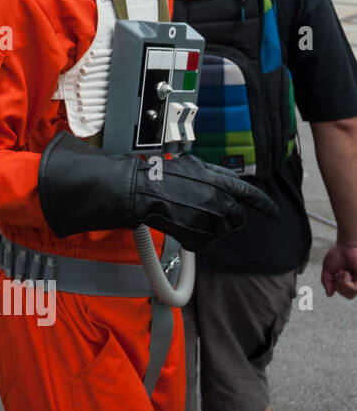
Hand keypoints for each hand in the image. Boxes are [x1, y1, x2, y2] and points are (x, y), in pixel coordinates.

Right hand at [38, 132, 278, 249]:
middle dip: (229, 220)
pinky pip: (204, 245)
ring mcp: (209, 219)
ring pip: (221, 233)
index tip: (272, 212)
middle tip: (212, 217)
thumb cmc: (158, 176)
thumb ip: (214, 175)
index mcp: (220, 181)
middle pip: (237, 218)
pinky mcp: (197, 236)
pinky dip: (196, 241)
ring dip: (210, 230)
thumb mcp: (191, 165)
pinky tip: (182, 230)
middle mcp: (219, 201)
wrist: (138, 191)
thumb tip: (226, 180)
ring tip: (190, 220)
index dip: (263, 205)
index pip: (250, 194)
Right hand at [321, 242, 356, 298]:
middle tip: (339, 273)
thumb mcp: (327, 270)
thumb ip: (327, 282)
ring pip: (351, 294)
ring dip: (342, 283)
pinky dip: (345, 282)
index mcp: (350, 280)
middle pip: (349, 296)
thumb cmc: (338, 254)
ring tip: (343, 271)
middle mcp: (356, 281)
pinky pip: (354, 289)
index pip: (345, 293)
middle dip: (339, 286)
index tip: (335, 275)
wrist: (346, 246)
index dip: (336, 287)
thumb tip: (329, 294)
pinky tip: (346, 272)